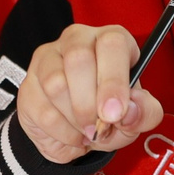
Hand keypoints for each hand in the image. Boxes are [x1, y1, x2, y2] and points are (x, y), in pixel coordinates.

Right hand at [16, 22, 165, 161]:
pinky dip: (60, 131)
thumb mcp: (136, 116)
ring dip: (74, 120)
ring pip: (55, 84)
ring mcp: (49, 58)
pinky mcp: (29, 82)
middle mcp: (78, 40)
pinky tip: (71, 134)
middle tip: (98, 129)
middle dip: (89, 104)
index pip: (112, 44)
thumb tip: (130, 110)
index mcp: (112, 40)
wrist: (75, 131)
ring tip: (86, 132)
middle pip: (78, 59)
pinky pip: (41, 107)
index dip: (114, 81)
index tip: (115, 114)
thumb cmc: (109, 112)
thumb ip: (145, 113)